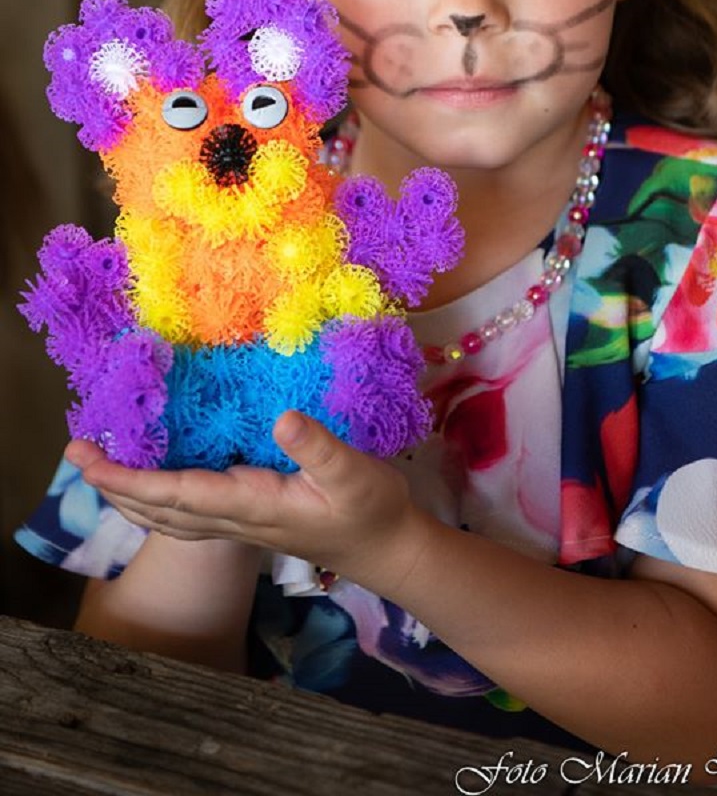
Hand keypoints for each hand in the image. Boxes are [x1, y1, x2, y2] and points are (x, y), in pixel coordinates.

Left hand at [66, 411, 428, 591]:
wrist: (387, 549)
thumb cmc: (373, 509)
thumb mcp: (354, 472)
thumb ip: (319, 448)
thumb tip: (281, 418)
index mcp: (251, 504)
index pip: (176, 494)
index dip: (130, 479)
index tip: (92, 461)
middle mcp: (235, 517)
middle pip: (159, 510)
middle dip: (114, 485)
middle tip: (76, 454)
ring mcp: (240, 522)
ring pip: (168, 516)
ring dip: (129, 496)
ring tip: (99, 470)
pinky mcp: (250, 518)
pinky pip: (188, 513)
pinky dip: (158, 499)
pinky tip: (154, 486)